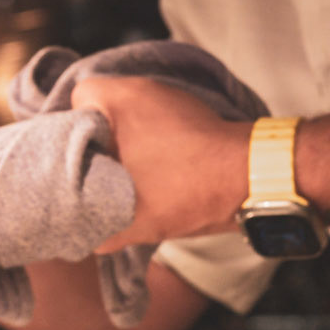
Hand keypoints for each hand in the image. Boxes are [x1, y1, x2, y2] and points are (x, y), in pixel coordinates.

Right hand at [68, 75, 250, 249]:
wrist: (257, 181)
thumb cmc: (190, 188)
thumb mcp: (135, 219)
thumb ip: (102, 229)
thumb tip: (88, 239)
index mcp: (123, 100)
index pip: (80, 97)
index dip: (72, 129)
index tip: (79, 160)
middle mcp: (147, 90)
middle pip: (105, 109)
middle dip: (101, 142)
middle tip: (99, 174)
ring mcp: (174, 101)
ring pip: (132, 119)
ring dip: (128, 146)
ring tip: (126, 179)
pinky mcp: (194, 117)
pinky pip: (157, 126)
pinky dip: (152, 147)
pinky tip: (154, 176)